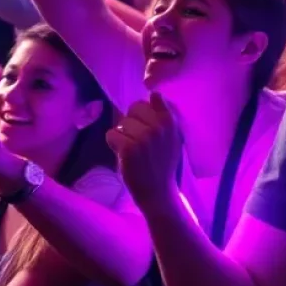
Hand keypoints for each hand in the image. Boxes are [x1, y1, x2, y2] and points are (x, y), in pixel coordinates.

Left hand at [106, 94, 182, 214]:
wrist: (158, 191)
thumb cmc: (164, 163)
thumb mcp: (173, 137)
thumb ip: (165, 116)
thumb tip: (153, 94)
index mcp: (171, 121)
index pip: (153, 98)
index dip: (145, 109)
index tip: (144, 120)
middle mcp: (158, 126)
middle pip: (134, 108)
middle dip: (131, 120)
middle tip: (135, 137)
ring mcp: (143, 137)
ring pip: (121, 122)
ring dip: (122, 133)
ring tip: (130, 147)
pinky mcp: (128, 149)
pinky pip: (111, 134)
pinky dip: (113, 143)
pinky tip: (122, 153)